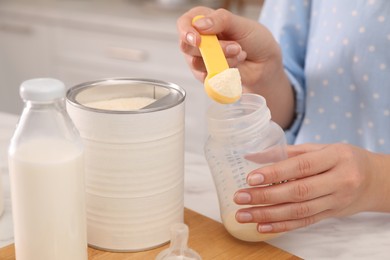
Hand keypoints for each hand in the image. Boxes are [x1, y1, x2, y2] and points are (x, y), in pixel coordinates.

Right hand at [176, 6, 294, 127]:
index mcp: (204, 20)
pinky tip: (235, 66)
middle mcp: (199, 39)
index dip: (186, 31)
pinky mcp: (206, 75)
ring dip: (222, 60)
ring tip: (239, 54)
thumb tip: (200, 25)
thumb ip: (221, 20)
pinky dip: (223, 72)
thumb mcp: (242, 24)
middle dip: (214, 48)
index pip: (184, 23)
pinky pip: (205, 76)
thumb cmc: (254, 40)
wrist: (265, 63)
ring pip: (197, 63)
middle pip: (187, 46)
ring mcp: (201, 59)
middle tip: (235, 47)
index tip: (198, 40)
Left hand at [233, 143, 389, 232]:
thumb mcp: (322, 148)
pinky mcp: (331, 215)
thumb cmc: (343, 159)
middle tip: (240, 197)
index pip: (301, 166)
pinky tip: (262, 227)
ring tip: (244, 214)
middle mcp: (339, 181)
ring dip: (268, 215)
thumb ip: (288, 152)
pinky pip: (305, 223)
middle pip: (298, 192)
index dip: (275, 173)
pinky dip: (282, 226)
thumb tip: (253, 156)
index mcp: (336, 157)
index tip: (251, 178)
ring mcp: (336, 201)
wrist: (375, 180)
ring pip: (299, 211)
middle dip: (265, 197)